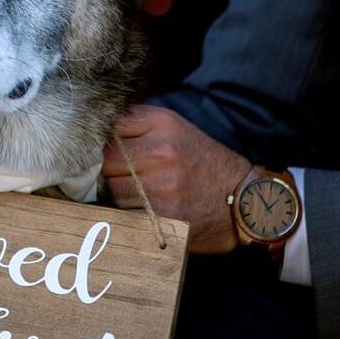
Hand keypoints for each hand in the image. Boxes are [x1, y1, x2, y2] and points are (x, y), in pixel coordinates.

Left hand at [104, 105, 252, 253]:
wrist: (241, 200)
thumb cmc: (203, 163)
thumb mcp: (176, 128)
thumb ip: (138, 122)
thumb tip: (98, 129)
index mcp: (163, 124)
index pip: (111, 129)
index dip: (105, 142)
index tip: (108, 151)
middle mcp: (161, 152)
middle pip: (106, 161)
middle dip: (109, 169)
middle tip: (124, 175)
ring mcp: (161, 186)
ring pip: (112, 189)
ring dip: (117, 193)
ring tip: (138, 192)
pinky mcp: (161, 216)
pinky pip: (123, 213)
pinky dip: (127, 213)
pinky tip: (142, 209)